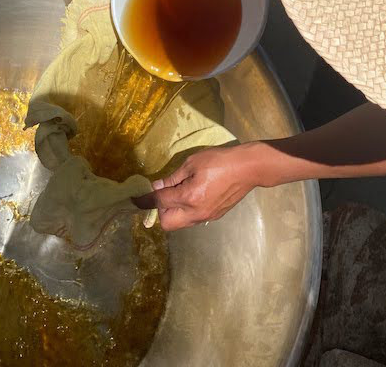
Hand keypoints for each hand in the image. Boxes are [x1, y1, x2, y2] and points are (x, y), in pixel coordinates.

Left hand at [134, 143, 280, 230]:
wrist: (248, 169)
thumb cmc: (220, 161)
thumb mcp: (193, 163)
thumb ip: (173, 177)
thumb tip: (157, 186)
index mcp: (189, 197)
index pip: (160, 202)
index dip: (147, 199)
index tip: (137, 198)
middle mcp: (196, 212)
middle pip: (167, 223)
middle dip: (160, 211)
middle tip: (164, 194)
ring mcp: (206, 216)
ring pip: (180, 223)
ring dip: (173, 212)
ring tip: (178, 193)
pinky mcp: (215, 216)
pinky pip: (192, 219)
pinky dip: (185, 211)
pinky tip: (191, 195)